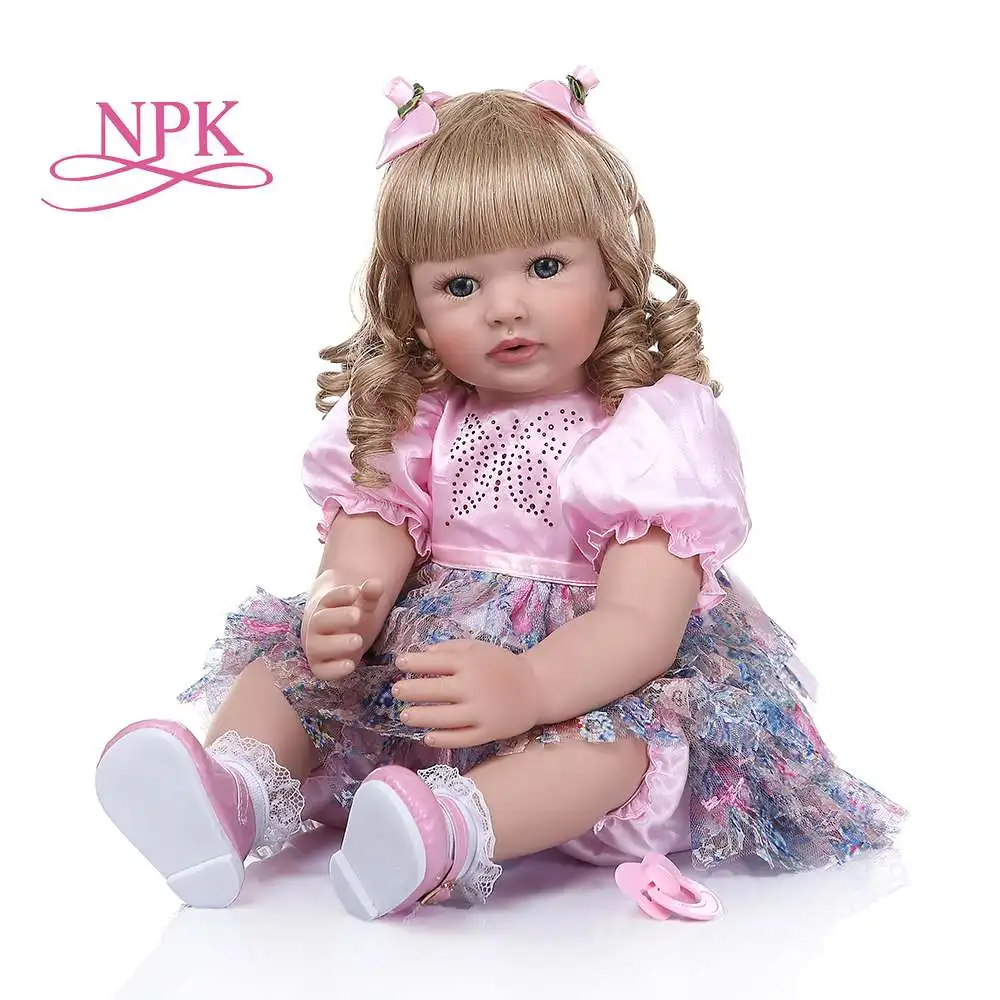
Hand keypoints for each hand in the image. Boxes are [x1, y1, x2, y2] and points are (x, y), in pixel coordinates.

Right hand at [301, 574, 384, 680]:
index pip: (328, 598)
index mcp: (324, 606)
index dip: (340, 594)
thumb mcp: (364, 603)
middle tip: (357, 615)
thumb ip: (370, 594)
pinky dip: (334, 669)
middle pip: (320, 621)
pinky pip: (322, 670)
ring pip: (318, 647)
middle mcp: (316, 626)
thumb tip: (376, 583)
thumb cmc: (352, 615)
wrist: (339, 634)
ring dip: (337, 644)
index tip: (355, 591)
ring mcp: (316, 647)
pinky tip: (351, 665)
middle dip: (338, 618)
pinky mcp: (320, 666)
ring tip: (358, 640)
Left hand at [393, 639, 540, 747]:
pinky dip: (442, 739)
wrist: (537, 688)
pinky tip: (427, 737)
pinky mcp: (488, 731)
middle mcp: (473, 686)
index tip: (398, 663)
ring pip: (443, 717)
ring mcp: (481, 711)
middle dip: (411, 690)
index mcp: (471, 663)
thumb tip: (422, 652)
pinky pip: (461, 738)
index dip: (413, 662)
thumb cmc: (502, 666)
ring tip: (404, 715)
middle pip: (434, 690)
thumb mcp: (479, 648)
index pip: (435, 661)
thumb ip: (451, 648)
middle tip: (396, 691)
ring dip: (420, 716)